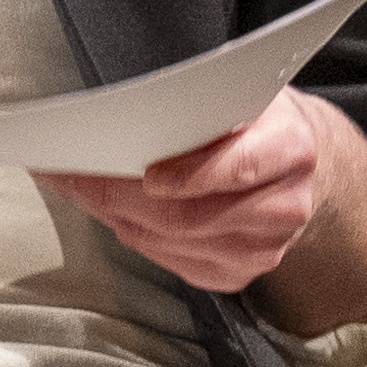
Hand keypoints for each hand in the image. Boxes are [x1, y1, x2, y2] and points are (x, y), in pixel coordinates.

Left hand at [54, 85, 366, 311]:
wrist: (296, 166)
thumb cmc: (255, 123)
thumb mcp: (240, 93)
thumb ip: (199, 103)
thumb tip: (126, 115)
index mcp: (290, 148)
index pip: (237, 168)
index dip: (189, 175)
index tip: (146, 173)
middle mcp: (284, 206)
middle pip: (187, 216)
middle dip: (118, 195)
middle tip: (70, 174)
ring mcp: (264, 248)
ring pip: (170, 242)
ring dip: (117, 216)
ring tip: (82, 190)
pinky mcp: (239, 274)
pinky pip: (174, 263)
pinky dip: (137, 237)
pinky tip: (118, 214)